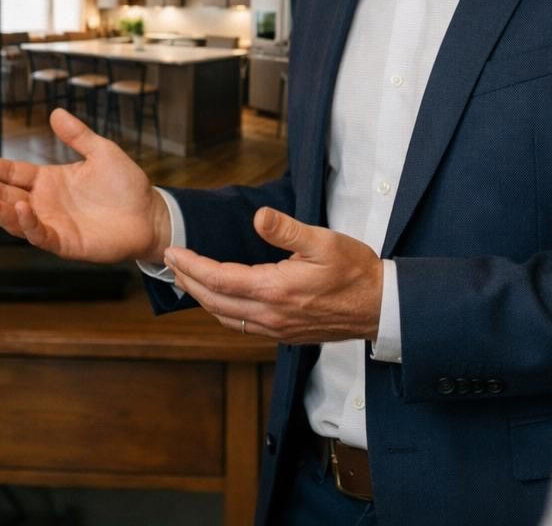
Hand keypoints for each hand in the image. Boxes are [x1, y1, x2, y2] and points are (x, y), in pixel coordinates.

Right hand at [0, 108, 172, 263]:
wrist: (151, 214)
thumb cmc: (126, 185)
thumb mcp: (101, 152)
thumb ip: (77, 135)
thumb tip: (55, 112)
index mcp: (48, 181)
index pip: (11, 174)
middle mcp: (44, 203)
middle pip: (4, 196)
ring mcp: (52, 224)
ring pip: (15, 218)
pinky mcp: (65, 242)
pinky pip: (40, 234)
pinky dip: (27, 223)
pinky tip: (20, 208)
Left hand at [165, 207, 382, 343]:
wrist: (381, 307)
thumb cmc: (355, 271)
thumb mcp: (324, 242)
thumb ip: (287, 230)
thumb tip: (258, 217)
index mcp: (276, 289)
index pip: (219, 279)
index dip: (192, 265)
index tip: (173, 250)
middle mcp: (271, 315)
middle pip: (214, 301)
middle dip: (188, 280)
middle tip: (170, 262)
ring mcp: (276, 329)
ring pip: (225, 317)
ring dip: (201, 298)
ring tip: (187, 278)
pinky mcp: (284, 334)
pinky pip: (241, 326)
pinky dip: (221, 311)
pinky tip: (219, 299)